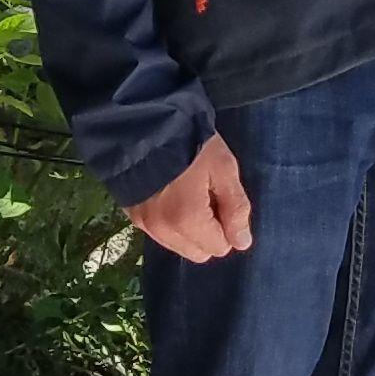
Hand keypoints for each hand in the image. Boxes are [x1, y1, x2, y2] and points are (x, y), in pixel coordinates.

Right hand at [130, 133, 252, 262]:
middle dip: (209, 233)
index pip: (219, 248)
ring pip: (177, 245)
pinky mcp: (132, 216)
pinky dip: (169, 223)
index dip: (228, 226)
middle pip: (197, 253)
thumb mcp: (223, 168)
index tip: (222, 199)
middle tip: (209, 197)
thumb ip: (236, 209)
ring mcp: (144, 224)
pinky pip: (159, 234)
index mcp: (188, 220)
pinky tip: (171, 195)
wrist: (144, 122)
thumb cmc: (191, 143)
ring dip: (189, 230)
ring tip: (189, 194)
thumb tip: (242, 243)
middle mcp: (162, 230)